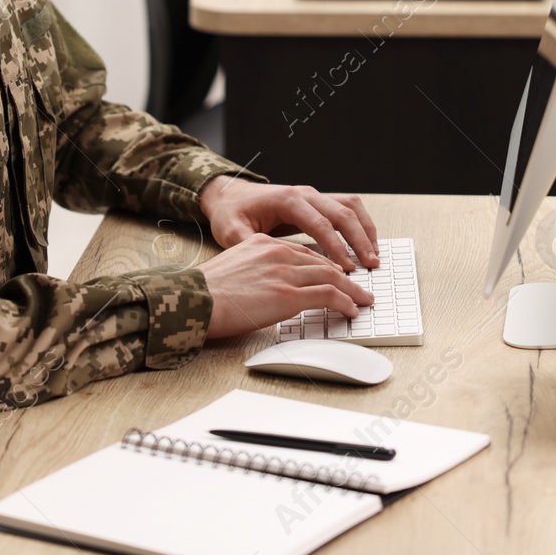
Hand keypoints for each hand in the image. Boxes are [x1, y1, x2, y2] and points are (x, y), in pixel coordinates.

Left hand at [198, 176, 379, 271]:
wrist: (230, 194)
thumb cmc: (232, 212)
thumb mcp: (232, 231)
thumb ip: (250, 246)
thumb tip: (267, 264)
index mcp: (287, 200)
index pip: (320, 223)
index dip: (336, 247)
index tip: (347, 268)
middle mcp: (305, 194)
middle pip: (342, 213)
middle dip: (359, 240)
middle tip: (370, 265)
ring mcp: (313, 195)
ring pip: (350, 206)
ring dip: (365, 230)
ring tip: (375, 255)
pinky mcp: (317, 201)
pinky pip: (347, 208)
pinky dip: (360, 223)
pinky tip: (366, 243)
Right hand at [199, 234, 375, 339]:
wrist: (191, 301)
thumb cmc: (203, 293)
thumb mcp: (230, 268)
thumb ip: (252, 271)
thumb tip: (263, 288)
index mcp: (262, 244)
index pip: (303, 252)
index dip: (324, 265)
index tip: (335, 275)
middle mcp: (277, 253)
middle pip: (322, 262)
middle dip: (344, 276)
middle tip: (358, 287)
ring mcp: (284, 273)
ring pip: (332, 277)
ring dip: (352, 291)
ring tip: (363, 300)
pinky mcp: (288, 295)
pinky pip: (328, 295)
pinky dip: (345, 302)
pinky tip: (350, 310)